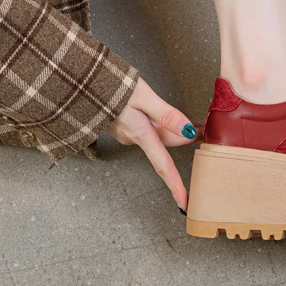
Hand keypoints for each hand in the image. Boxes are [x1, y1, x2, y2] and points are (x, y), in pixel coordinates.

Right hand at [106, 76, 201, 210]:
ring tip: (193, 124)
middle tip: (204, 132)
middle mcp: (131, 137)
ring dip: (173, 132)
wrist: (80, 82)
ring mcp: (125, 131)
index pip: (163, 165)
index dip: (175, 185)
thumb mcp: (143, 96)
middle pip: (165, 146)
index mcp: (139, 134)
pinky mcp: (121, 123)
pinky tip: (166, 118)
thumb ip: (166, 114)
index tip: (185, 203)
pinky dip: (160, 125)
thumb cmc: (110, 86)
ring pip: (156, 136)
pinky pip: (146, 129)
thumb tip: (188, 130)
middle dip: (184, 141)